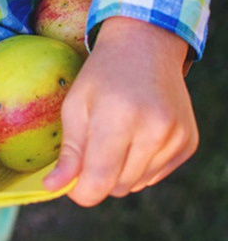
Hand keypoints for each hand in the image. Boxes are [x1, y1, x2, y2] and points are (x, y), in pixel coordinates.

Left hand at [43, 17, 197, 206]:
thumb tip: (52, 188)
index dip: (80, 192)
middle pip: (117, 187)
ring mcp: (177, 137)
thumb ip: (69, 153)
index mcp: (120, 118)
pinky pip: (155, 176)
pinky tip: (137, 136)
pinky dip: (140, 165)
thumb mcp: (75, 108)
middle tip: (93, 145)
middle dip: (99, 176)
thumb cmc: (101, 78)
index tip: (70, 182)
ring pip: (136, 185)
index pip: (99, 180)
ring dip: (120, 172)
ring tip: (117, 135)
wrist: (146, 48)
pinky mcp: (189, 142)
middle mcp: (155, 129)